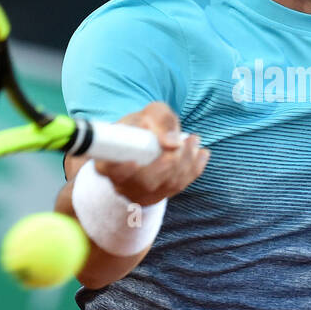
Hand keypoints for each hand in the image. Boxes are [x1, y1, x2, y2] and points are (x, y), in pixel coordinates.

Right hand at [89, 101, 209, 205]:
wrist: (148, 138)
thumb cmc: (144, 124)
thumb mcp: (148, 114)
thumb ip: (158, 120)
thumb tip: (170, 142)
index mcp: (108, 161)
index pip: (110, 170)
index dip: (121, 169)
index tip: (134, 162)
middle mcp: (122, 182)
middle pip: (145, 181)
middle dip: (168, 163)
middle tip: (181, 142)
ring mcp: (141, 192)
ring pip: (165, 185)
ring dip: (185, 162)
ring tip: (194, 140)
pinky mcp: (159, 195)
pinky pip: (179, 186)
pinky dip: (194, 169)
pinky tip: (202, 153)